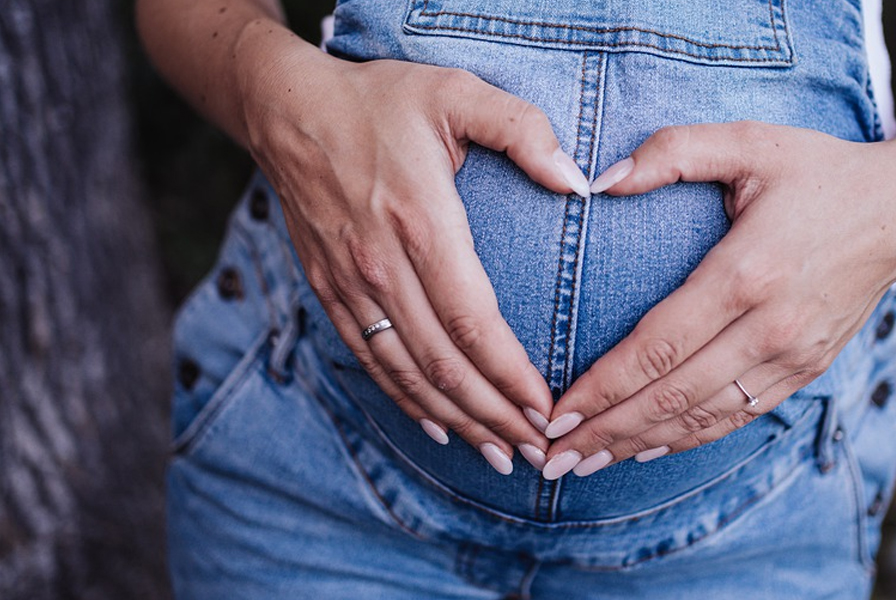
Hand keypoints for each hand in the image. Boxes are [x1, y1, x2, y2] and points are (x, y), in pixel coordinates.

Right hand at [237, 46, 591, 473]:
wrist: (285, 108)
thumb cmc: (379, 99)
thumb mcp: (456, 93)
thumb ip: (522, 130)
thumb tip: (578, 181)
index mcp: (421, 222)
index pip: (472, 321)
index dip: (510, 375)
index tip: (546, 408)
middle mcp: (382, 265)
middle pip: (443, 363)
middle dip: (493, 415)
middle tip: (536, 451)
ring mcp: (351, 284)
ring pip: (407, 373)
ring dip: (455, 420)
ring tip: (498, 454)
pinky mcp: (330, 290)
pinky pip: (371, 360)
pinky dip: (404, 400)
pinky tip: (438, 425)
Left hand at [540, 121, 895, 478]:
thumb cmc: (820, 172)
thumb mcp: (750, 142)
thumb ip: (672, 152)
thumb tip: (599, 182)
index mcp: (747, 273)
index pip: (658, 347)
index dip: (602, 387)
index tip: (556, 413)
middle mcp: (771, 327)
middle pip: (672, 396)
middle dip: (606, 431)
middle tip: (551, 457)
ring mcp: (793, 356)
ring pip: (703, 418)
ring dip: (639, 445)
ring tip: (583, 465)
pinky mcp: (806, 370)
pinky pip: (737, 417)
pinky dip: (688, 439)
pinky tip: (646, 449)